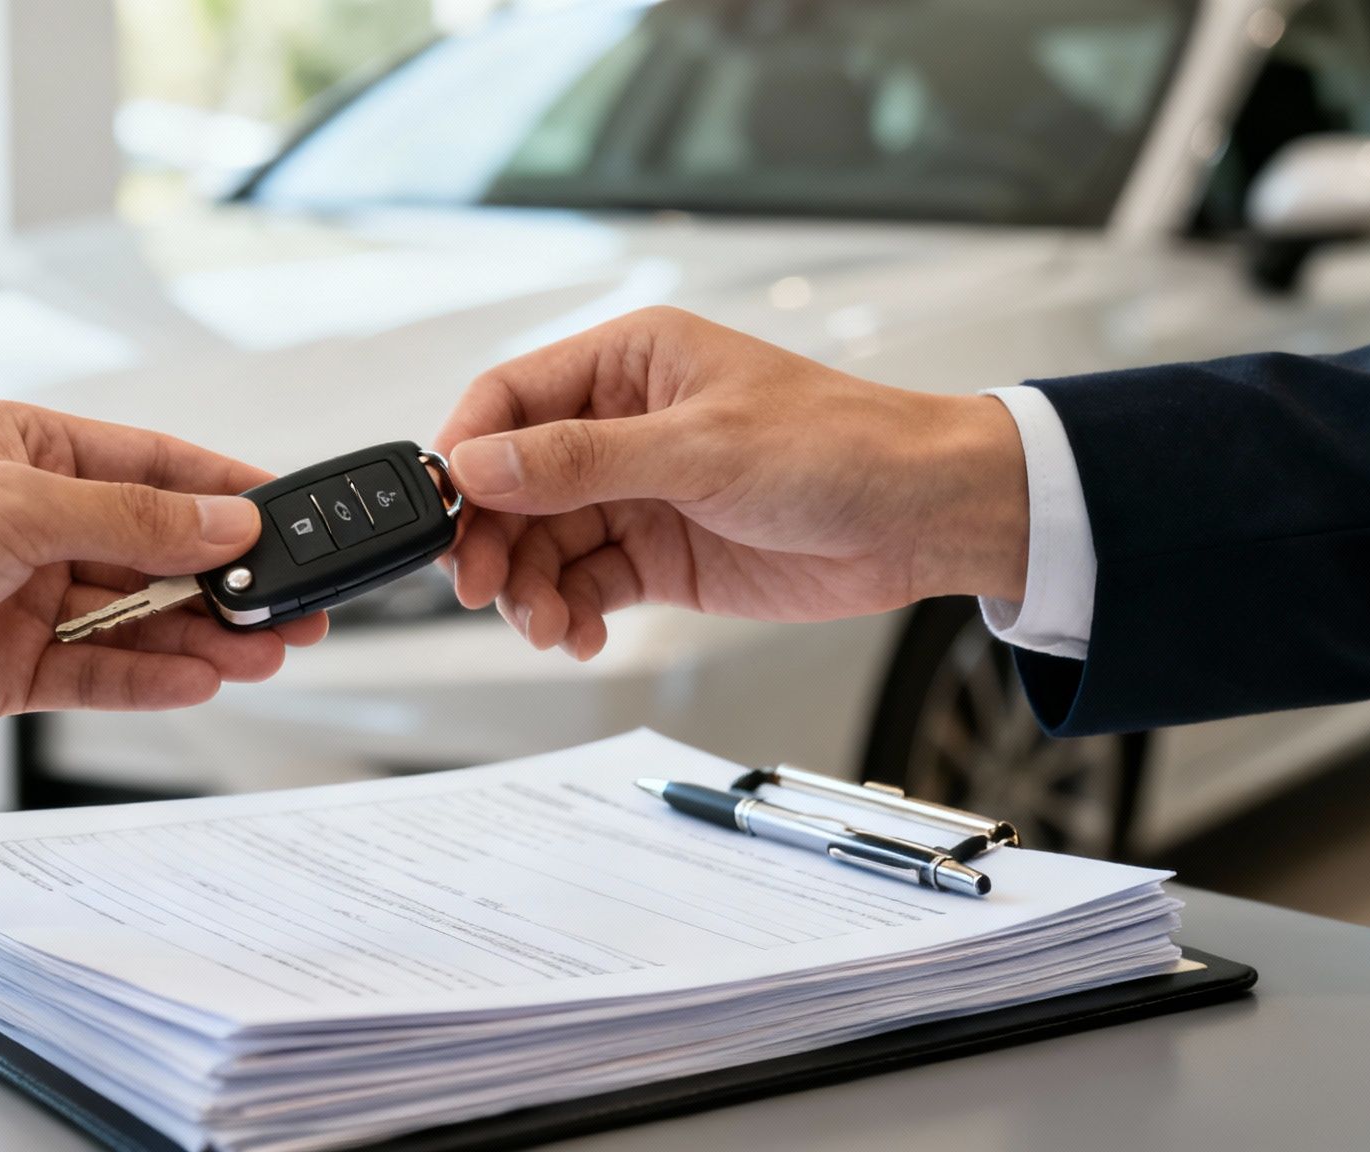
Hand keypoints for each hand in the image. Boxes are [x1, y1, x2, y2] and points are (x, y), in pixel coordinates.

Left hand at [0, 401, 326, 748]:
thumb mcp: (17, 506)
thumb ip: (133, 522)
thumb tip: (228, 525)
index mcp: (31, 451)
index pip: (157, 468)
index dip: (230, 494)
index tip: (294, 519)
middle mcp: (33, 523)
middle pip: (158, 552)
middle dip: (229, 581)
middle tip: (298, 608)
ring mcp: (23, 598)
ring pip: (138, 619)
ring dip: (202, 636)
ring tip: (267, 654)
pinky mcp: (8, 669)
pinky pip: (98, 675)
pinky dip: (150, 680)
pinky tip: (201, 680)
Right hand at [434, 307, 1027, 659]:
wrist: (924, 518)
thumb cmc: (840, 447)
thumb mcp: (700, 449)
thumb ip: (582, 461)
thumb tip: (481, 463)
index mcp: (629, 362)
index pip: (511, 398)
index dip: (467, 454)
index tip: (445, 511)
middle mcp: (621, 424)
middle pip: (514, 482)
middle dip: (492, 538)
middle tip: (483, 588)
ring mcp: (638, 493)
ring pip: (542, 543)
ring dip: (530, 589)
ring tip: (546, 626)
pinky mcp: (659, 554)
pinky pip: (585, 585)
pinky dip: (570, 615)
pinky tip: (580, 634)